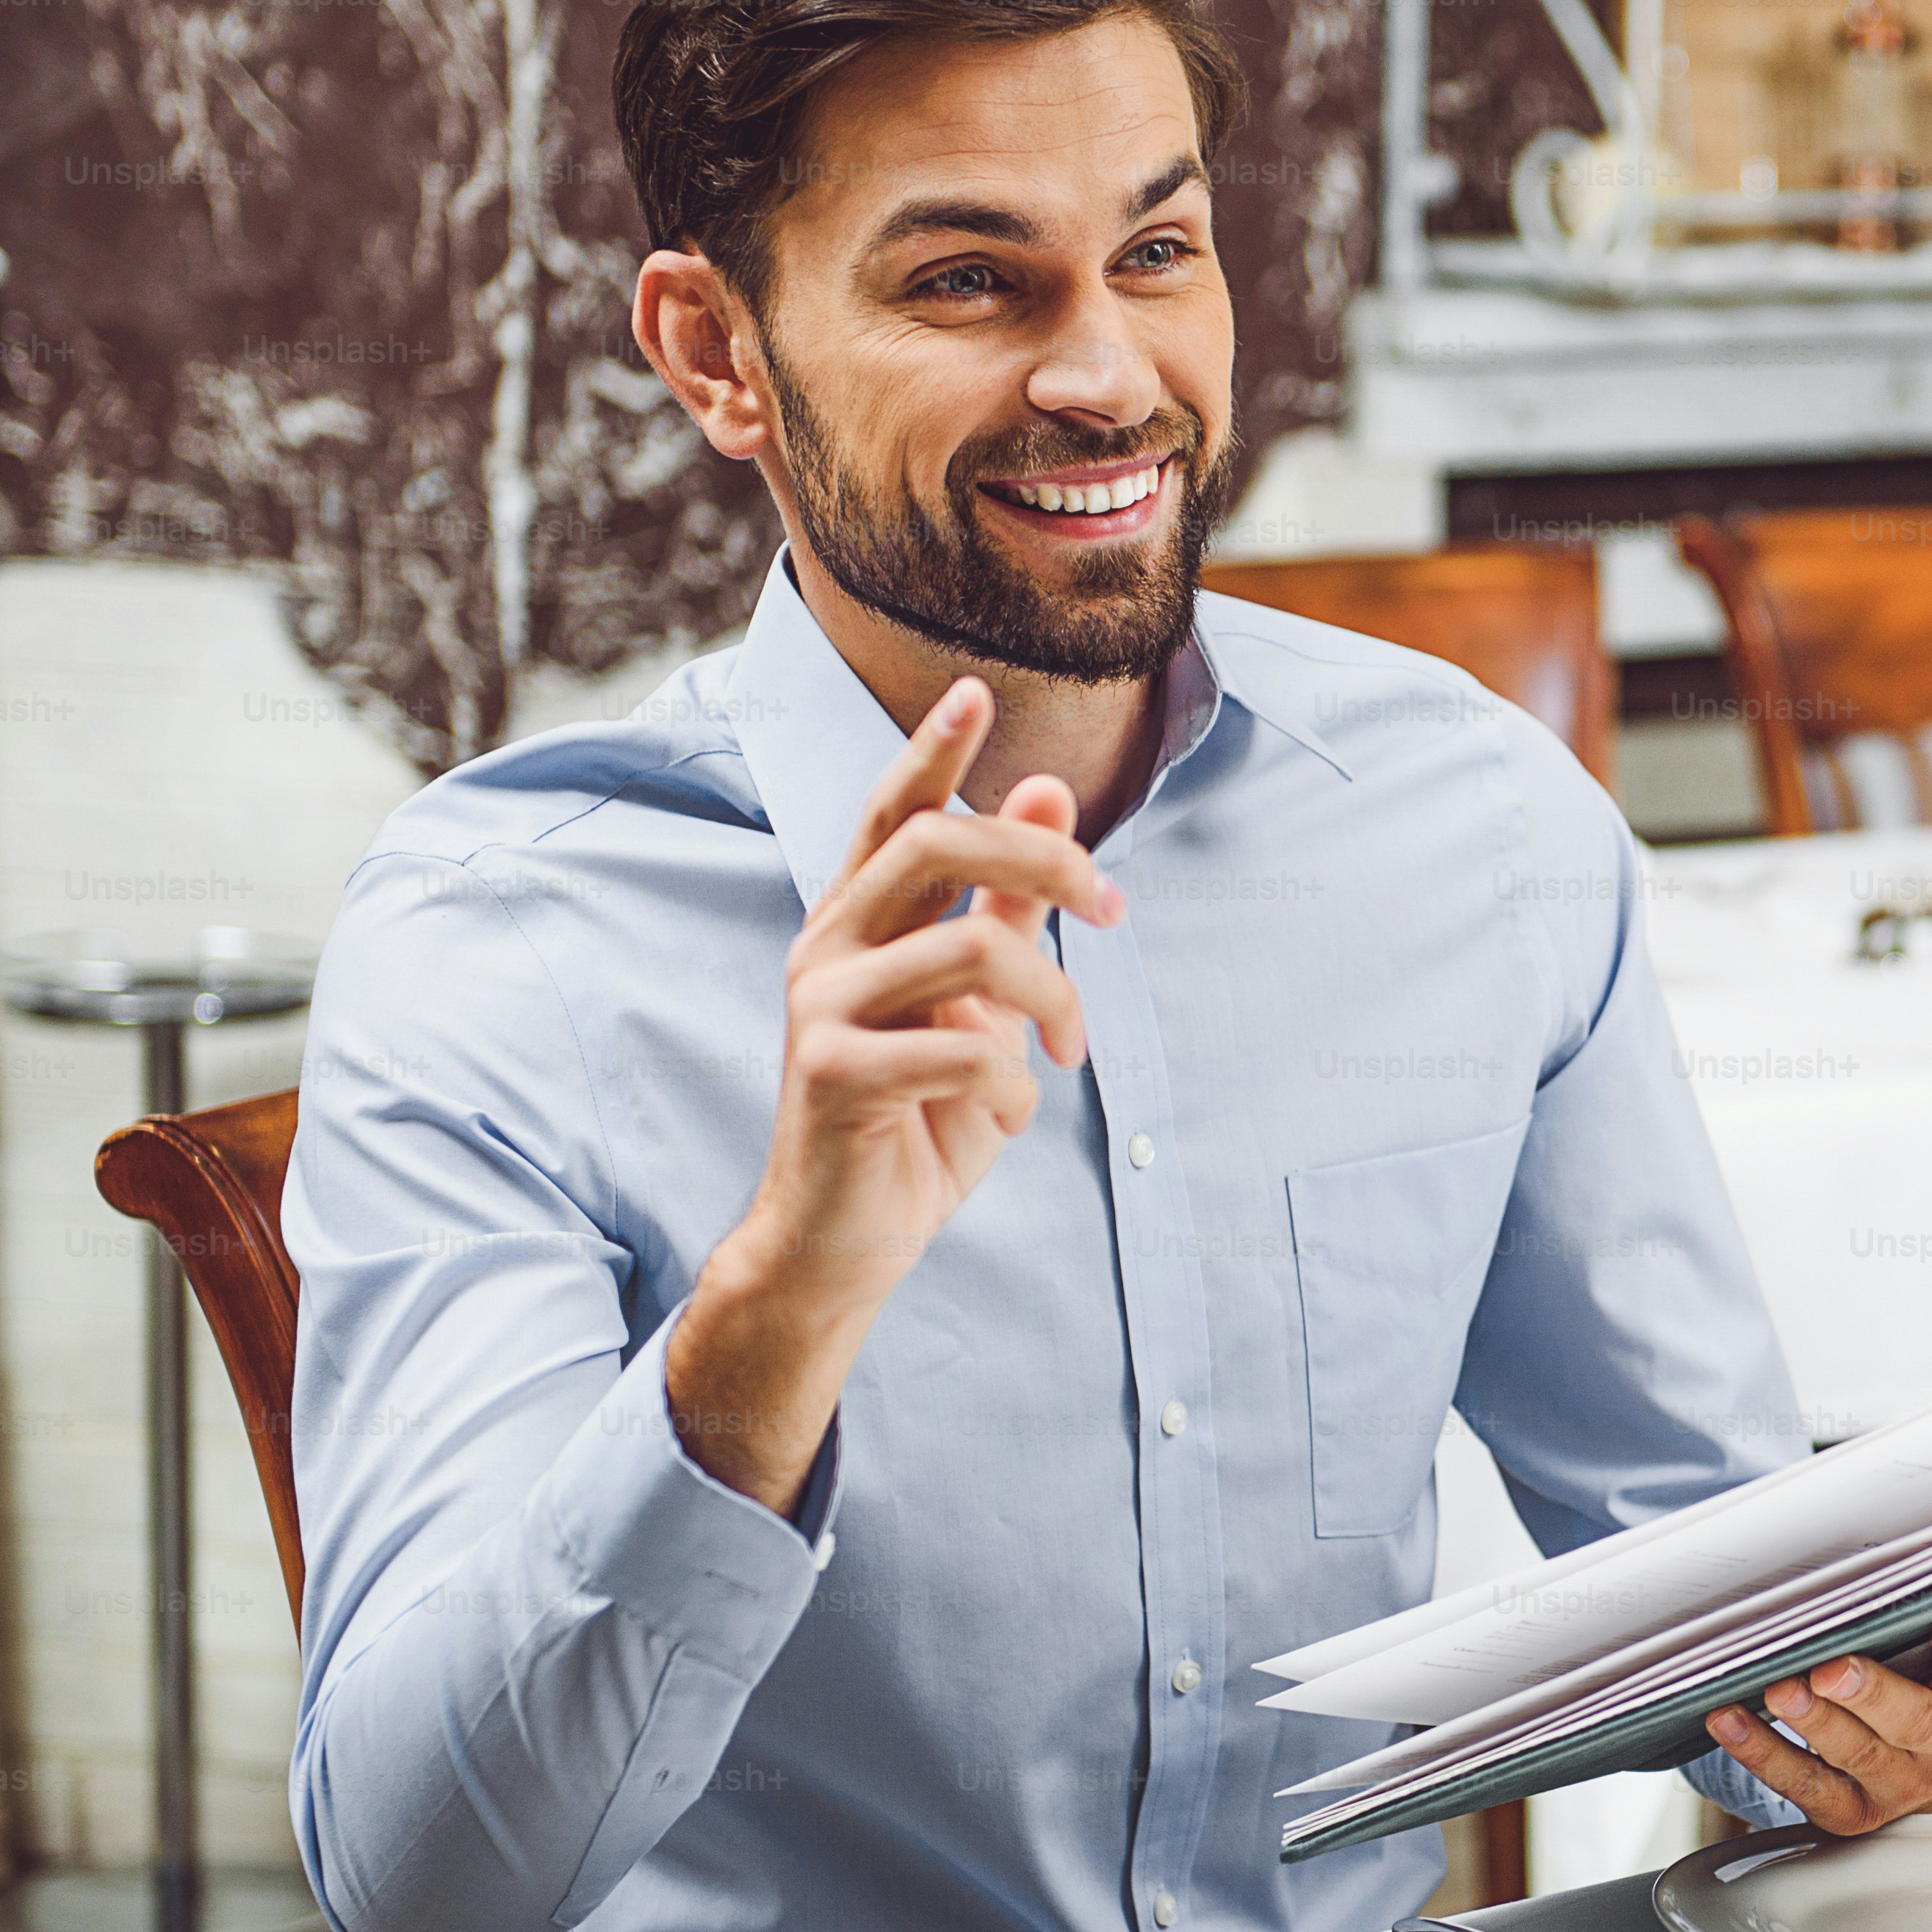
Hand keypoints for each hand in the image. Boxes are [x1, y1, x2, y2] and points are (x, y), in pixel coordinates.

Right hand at [668, 675, 1121, 1511]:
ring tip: (1068, 1051)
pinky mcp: (830, 1070)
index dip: (935, 749)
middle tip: (1111, 910)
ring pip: (972, 947)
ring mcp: (820, 1005)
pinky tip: (1009, 1111)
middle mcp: (828, 946)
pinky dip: (1013, 1082)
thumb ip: (1004, 906)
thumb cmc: (919, 1118)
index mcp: (860, 921)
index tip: (978, 691)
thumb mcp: (979, 1007)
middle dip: (1046, 861)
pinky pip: (962, 1048)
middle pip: (940, 841)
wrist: (848, 1239)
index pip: (895, 811)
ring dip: (1052, 999)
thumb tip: (1049, 795)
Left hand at [1703, 1614, 1931, 1834]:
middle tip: (1833, 1670)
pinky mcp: (1854, 1809)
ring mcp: (1903, 1781)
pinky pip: (1807, 1784)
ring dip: (1814, 1722)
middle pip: (1915, 1720)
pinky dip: (1763, 1753)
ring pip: (1859, 1754)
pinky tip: (1732, 1719)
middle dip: (1871, 1694)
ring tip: (1779, 1690)